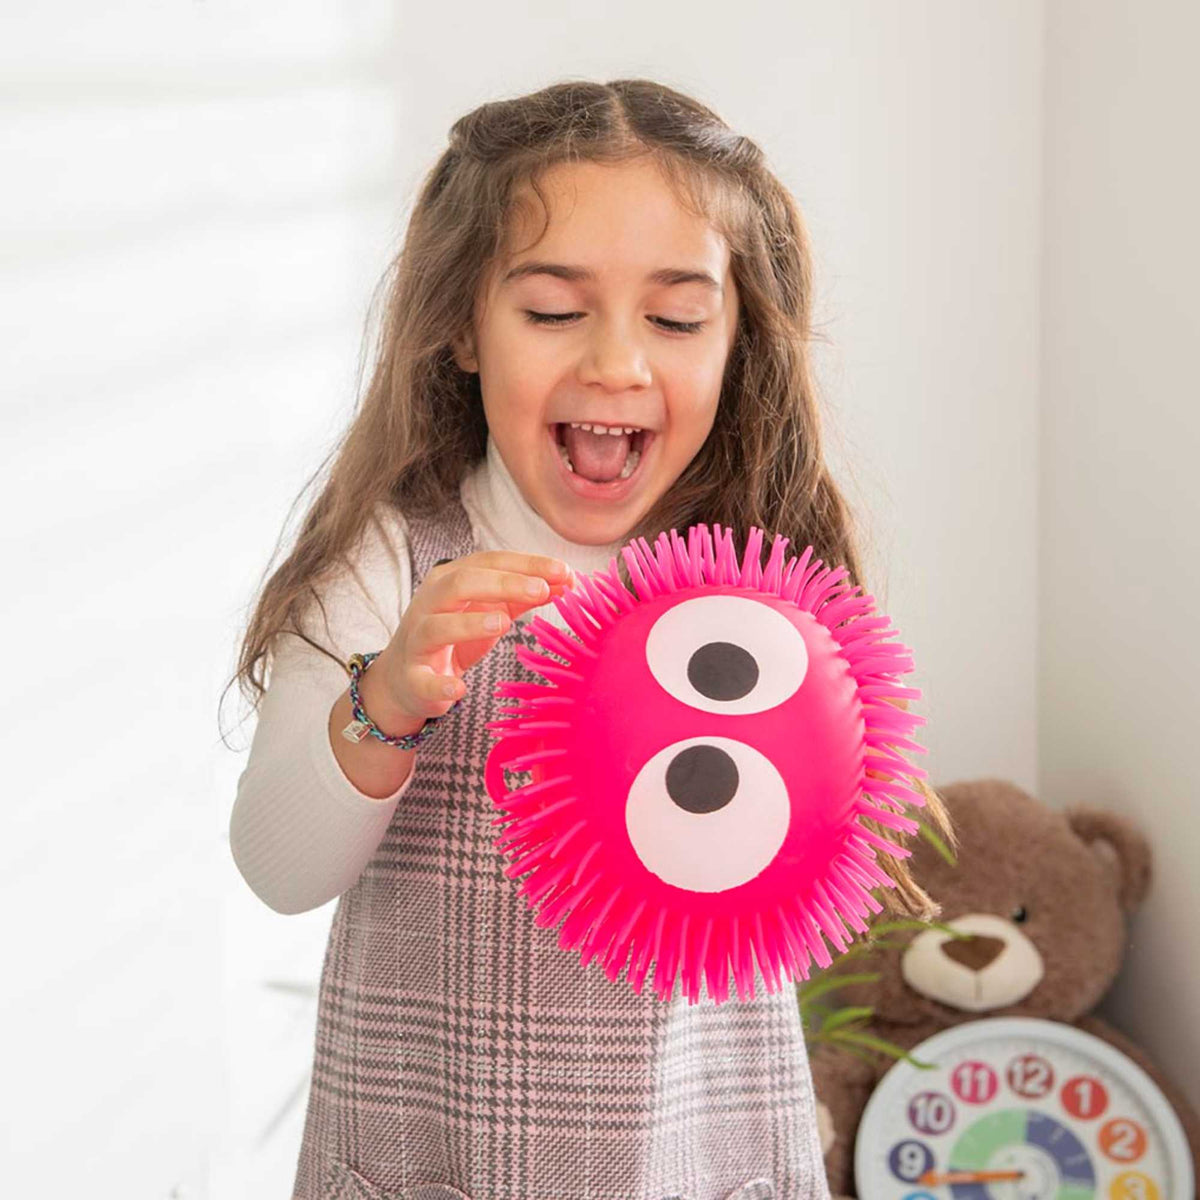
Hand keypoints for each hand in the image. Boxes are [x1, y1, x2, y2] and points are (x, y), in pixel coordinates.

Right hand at [373, 551, 574, 722]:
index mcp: (451, 580)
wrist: (407, 678)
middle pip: (462, 583)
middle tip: (541, 589)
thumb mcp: (492, 611)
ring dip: (469, 624)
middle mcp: (430, 603)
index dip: (526, 564)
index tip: (563, 571)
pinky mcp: (412, 676)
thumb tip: (566, 580)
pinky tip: (459, 689)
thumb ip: (524, 595)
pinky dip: (440, 684)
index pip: (489, 561)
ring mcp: (417, 639)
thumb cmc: (455, 636)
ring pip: (438, 625)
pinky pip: (423, 680)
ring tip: (502, 624)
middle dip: (503, 584)